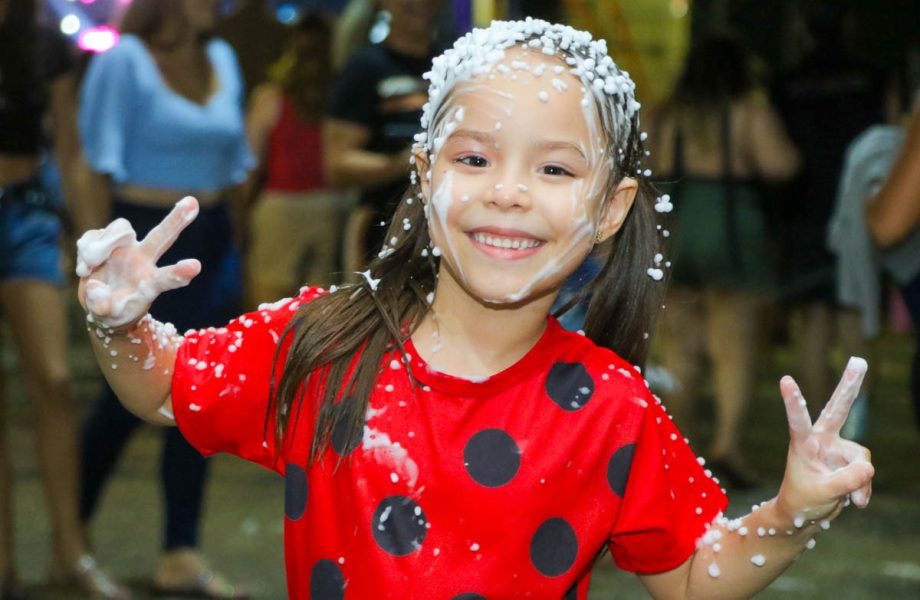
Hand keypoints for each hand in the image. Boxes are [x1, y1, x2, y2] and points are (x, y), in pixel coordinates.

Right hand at [76, 197, 201, 330]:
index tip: (196, 266)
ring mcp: (125, 247)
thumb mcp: (108, 316)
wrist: (99, 302)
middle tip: (193, 202)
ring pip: (121, 228)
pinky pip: (92, 236)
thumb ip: (102, 306)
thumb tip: (96, 287)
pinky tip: (85, 269)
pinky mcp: (105, 240)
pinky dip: (84, 252)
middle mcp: (143, 259)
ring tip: (90, 268)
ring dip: (102, 246)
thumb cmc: (113, 310)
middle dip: (176, 219)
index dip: (180, 272)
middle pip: (162, 236)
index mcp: (152, 282)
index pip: (168, 277)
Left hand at [776, 357, 874, 524]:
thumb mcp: (823, 493)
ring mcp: (837, 447)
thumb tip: (870, 467)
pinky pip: (866, 472)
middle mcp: (821, 439)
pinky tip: (854, 500)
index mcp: (802, 443)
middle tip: (859, 360)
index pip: (798, 420)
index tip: (785, 379)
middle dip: (850, 385)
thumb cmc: (803, 500)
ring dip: (859, 482)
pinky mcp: (849, 459)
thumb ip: (846, 481)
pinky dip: (863, 488)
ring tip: (848, 498)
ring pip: (861, 458)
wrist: (805, 512)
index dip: (794, 402)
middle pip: (838, 408)